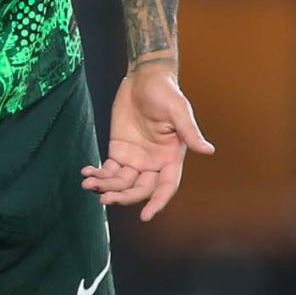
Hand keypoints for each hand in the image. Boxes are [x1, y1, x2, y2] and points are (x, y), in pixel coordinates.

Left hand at [82, 62, 214, 221]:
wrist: (143, 78)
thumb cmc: (165, 92)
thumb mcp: (178, 110)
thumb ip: (189, 132)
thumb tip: (208, 150)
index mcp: (170, 158)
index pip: (166, 187)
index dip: (157, 202)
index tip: (145, 216)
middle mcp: (153, 163)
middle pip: (139, 189)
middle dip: (123, 196)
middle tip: (105, 198)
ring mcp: (135, 160)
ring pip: (121, 183)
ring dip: (105, 187)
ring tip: (89, 183)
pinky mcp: (119, 152)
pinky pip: (108, 170)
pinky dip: (98, 174)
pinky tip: (87, 173)